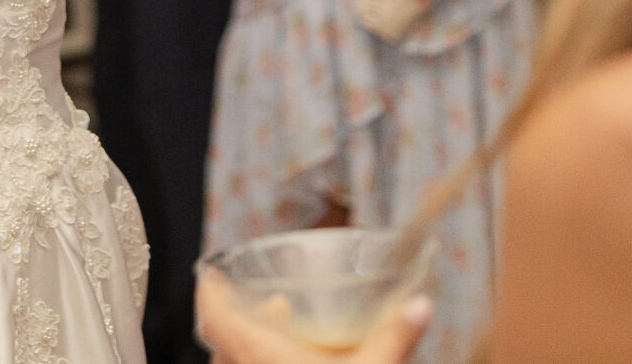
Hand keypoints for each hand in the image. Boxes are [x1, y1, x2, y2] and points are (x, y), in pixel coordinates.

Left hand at [196, 271, 432, 363]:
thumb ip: (394, 338)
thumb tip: (420, 305)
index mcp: (259, 356)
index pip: (215, 317)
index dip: (210, 292)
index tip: (212, 275)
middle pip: (223, 345)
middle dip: (246, 321)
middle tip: (275, 306)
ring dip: (253, 352)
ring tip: (284, 340)